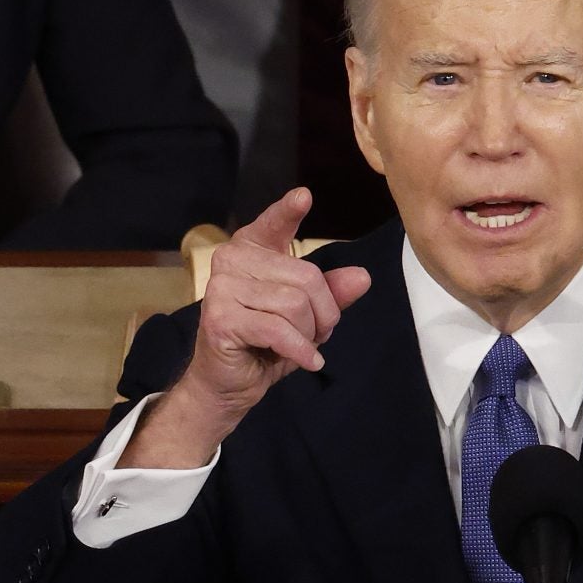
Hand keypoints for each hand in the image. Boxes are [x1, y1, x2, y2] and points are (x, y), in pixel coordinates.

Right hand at [123, 188, 371, 467]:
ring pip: (295, 304)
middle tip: (314, 334)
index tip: (304, 197)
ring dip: (309, 334)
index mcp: (251, 251)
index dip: (288, 211)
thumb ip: (331, 294)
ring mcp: (221, 288)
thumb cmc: (264, 344)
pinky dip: (300, 350)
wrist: (228, 385)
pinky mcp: (221, 319)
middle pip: (306, 277)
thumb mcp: (306, 317)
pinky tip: (307, 361)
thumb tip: (361, 277)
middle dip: (323, 313)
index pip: (272, 224)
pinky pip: (279, 329)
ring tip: (300, 346)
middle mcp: (231, 261)